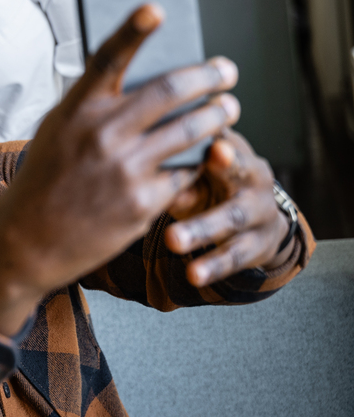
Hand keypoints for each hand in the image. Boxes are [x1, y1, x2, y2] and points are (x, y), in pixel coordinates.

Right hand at [0, 4, 239, 333]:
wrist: (28, 242)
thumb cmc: (43, 182)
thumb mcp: (56, 132)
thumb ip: (92, 106)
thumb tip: (137, 82)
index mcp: (76, 111)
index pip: (108, 60)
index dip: (133, 30)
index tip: (156, 9)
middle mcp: (102, 134)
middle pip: (171, 91)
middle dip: (208, 77)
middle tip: (225, 71)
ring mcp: (125, 169)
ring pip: (192, 131)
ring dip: (218, 116)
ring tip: (227, 109)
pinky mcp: (144, 202)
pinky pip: (187, 172)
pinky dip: (198, 162)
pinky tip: (204, 156)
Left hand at [163, 128, 291, 285]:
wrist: (259, 221)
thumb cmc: (213, 185)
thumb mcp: (198, 174)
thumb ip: (180, 175)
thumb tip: (154, 182)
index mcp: (235, 151)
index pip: (226, 141)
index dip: (220, 144)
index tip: (213, 145)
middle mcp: (255, 178)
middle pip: (238, 174)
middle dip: (218, 180)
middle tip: (188, 179)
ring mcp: (261, 212)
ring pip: (232, 218)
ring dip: (202, 230)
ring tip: (173, 240)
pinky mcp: (259, 244)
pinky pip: (235, 255)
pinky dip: (213, 266)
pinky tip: (193, 275)